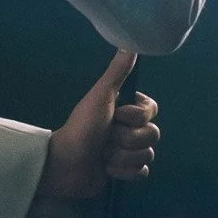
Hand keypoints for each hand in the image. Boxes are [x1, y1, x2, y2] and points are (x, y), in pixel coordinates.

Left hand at [36, 49, 160, 199]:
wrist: (66, 162)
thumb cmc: (81, 126)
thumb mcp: (100, 96)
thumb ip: (117, 72)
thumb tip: (130, 44)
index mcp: (128, 110)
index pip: (152, 111)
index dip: (136, 117)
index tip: (116, 116)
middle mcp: (131, 129)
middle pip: (152, 134)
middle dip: (126, 139)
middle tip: (105, 138)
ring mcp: (130, 151)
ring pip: (146, 155)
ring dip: (121, 156)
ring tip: (102, 155)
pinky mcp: (126, 172)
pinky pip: (141, 173)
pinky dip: (123, 172)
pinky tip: (106, 169)